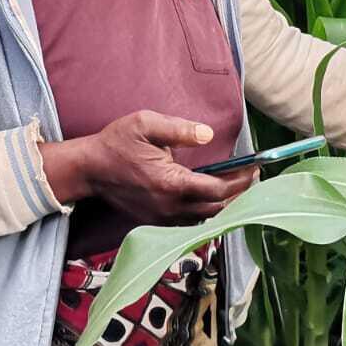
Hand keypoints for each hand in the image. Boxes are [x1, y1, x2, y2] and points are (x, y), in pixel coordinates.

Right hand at [39, 110, 258, 223]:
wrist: (89, 169)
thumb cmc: (117, 143)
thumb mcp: (146, 124)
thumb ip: (179, 129)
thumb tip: (207, 134)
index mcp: (171, 183)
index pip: (218, 189)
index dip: (241, 180)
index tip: (255, 168)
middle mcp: (170, 206)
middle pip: (217, 208)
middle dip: (239, 194)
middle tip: (252, 177)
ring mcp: (163, 217)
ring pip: (205, 219)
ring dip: (224, 205)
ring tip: (238, 186)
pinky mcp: (157, 221)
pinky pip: (190, 222)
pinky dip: (207, 212)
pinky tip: (213, 197)